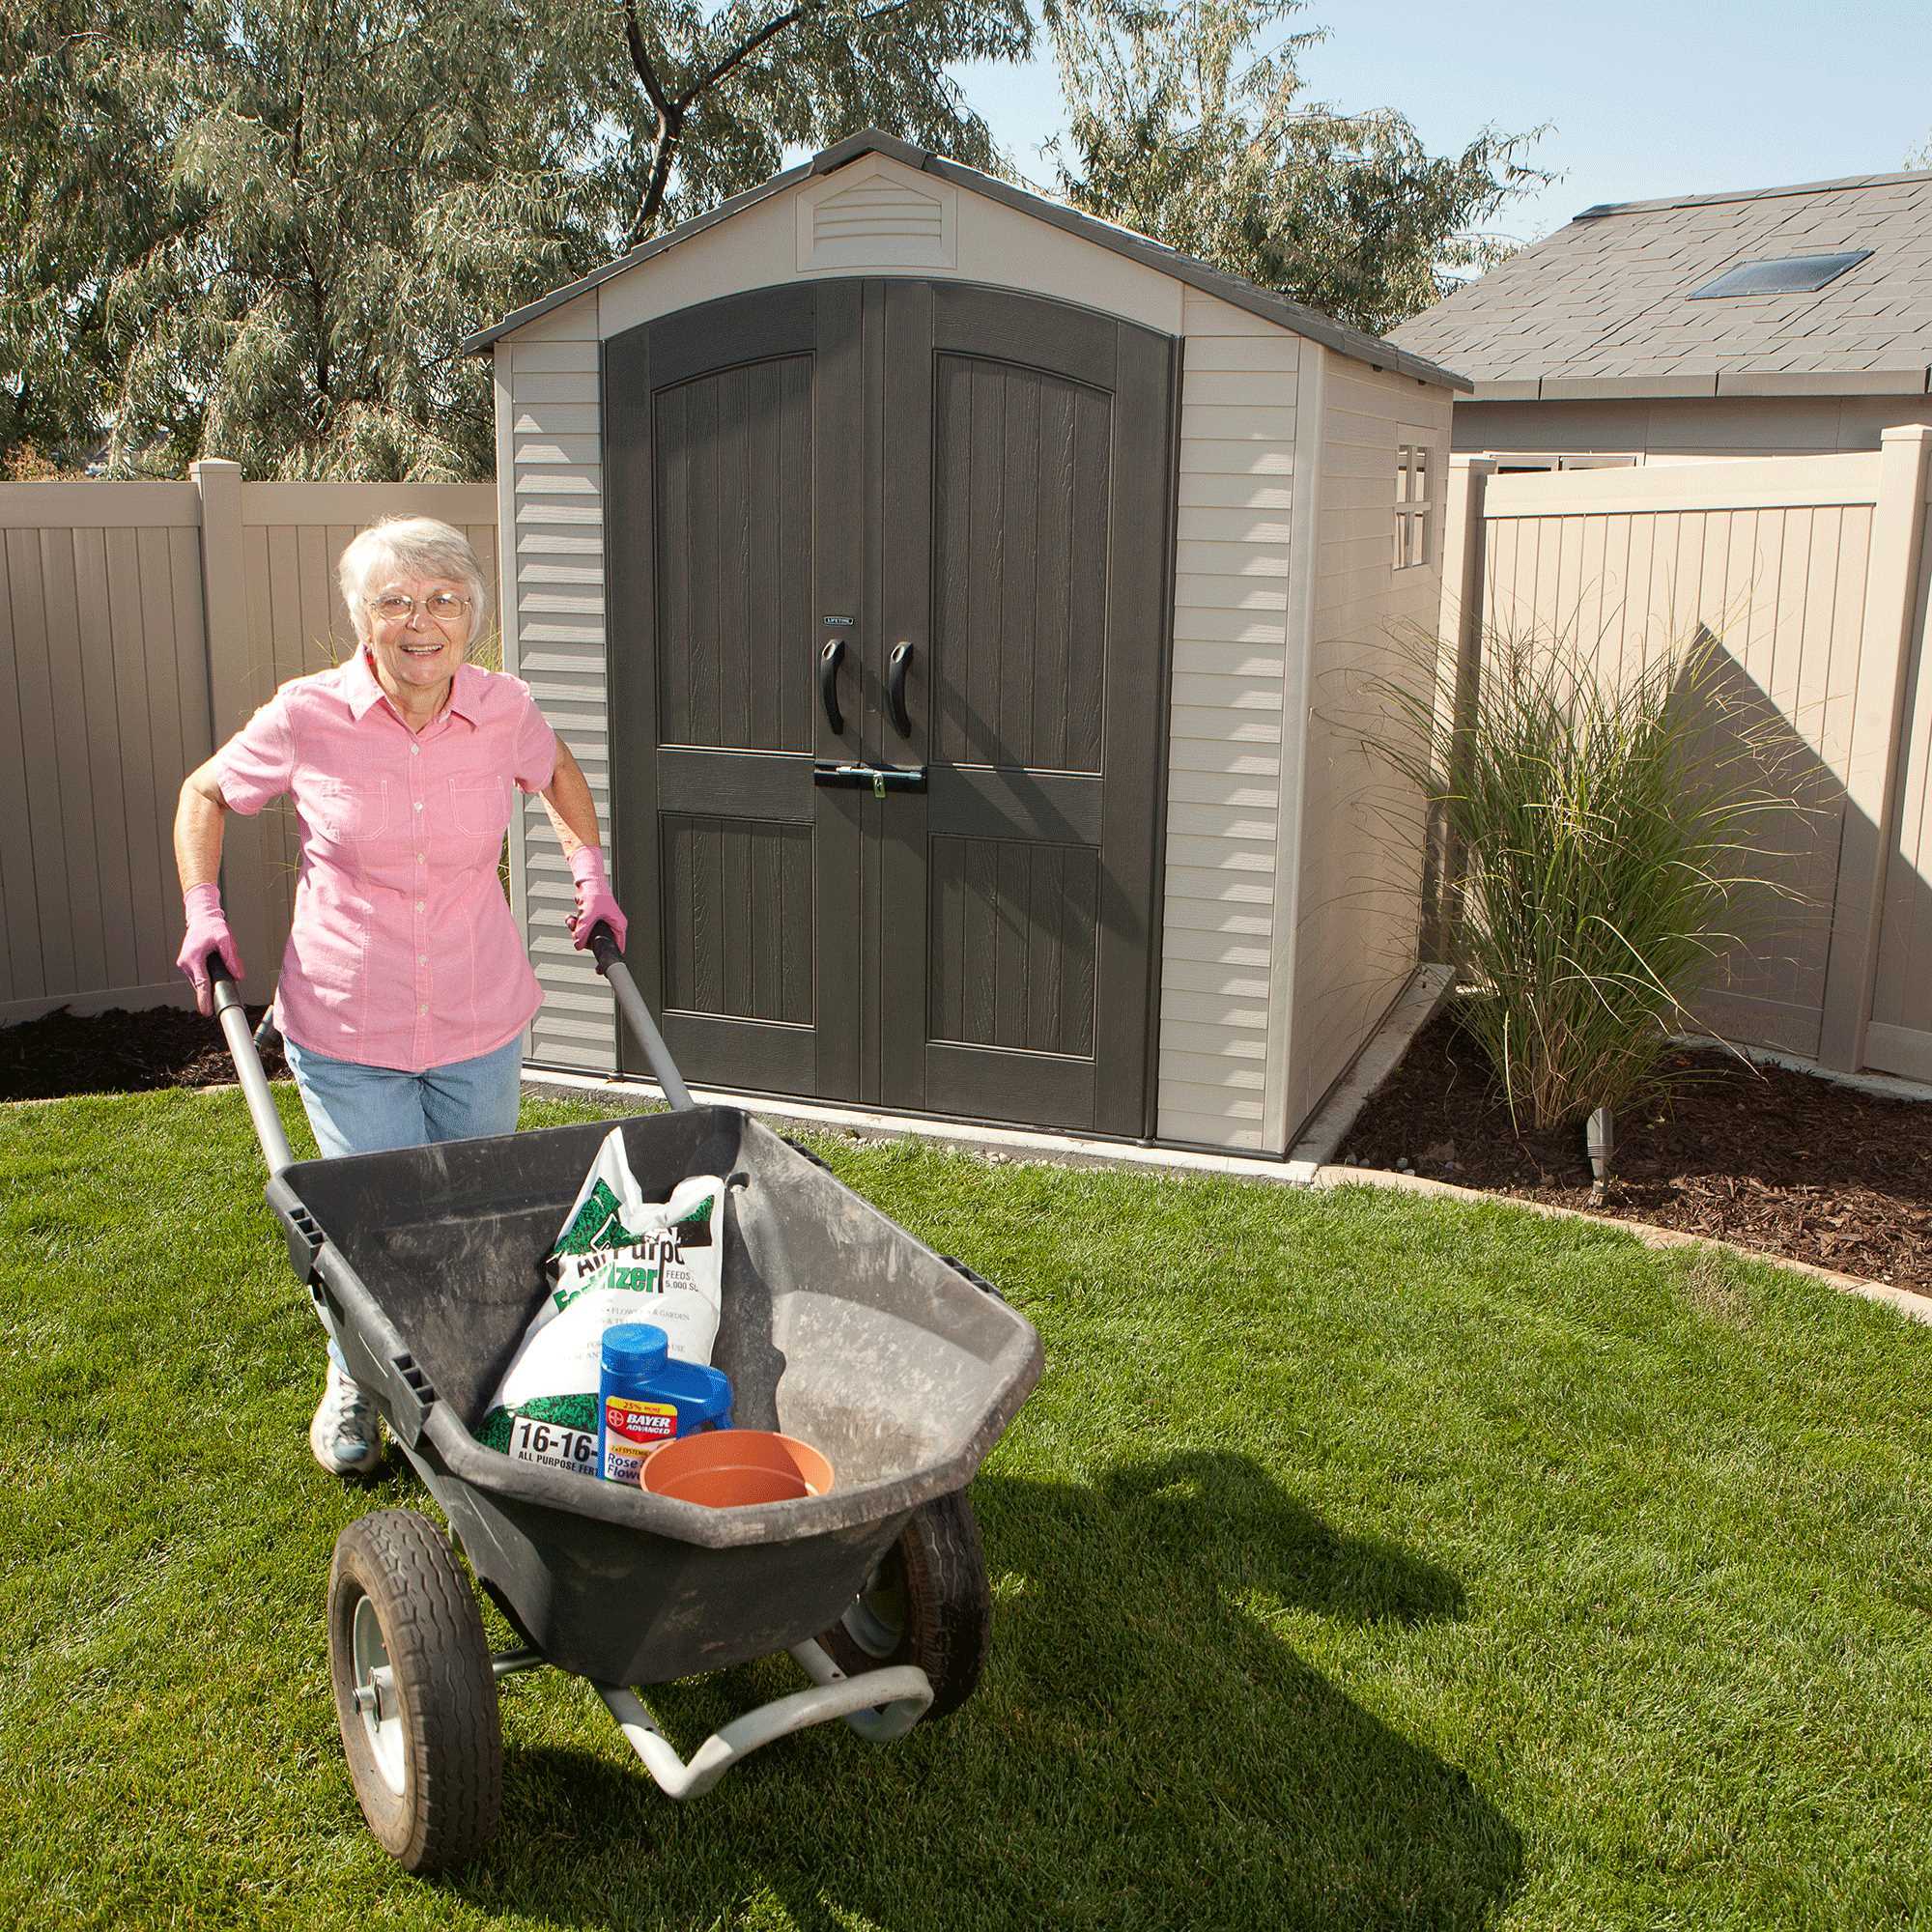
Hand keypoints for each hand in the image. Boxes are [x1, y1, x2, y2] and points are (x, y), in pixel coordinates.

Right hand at [177, 883, 243, 1015]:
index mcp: (194, 959)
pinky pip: (199, 975)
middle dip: (215, 983)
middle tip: (226, 974)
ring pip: (201, 980)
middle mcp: (185, 963)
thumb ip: (232, 958)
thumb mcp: (226, 939)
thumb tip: (239, 976)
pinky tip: (213, 965)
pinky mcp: (186, 964)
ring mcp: (184, 965)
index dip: (205, 999)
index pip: (202, 984)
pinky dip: (207, 974)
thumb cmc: (212, 927)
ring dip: (211, 977)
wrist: (201, 918)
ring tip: (217, 961)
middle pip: (203, 983)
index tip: (207, 1012)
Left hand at [567, 846, 627, 951]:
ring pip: (589, 936)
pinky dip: (576, 924)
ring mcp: (602, 922)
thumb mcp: (587, 915)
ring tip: (573, 921)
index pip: (617, 946)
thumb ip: (582, 932)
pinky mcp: (593, 918)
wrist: (587, 879)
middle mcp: (612, 924)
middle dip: (585, 939)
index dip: (606, 954)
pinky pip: (583, 928)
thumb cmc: (594, 892)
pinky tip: (572, 918)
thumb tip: (578, 945)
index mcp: (618, 925)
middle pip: (598, 942)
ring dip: (578, 930)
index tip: (597, 963)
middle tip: (578, 933)